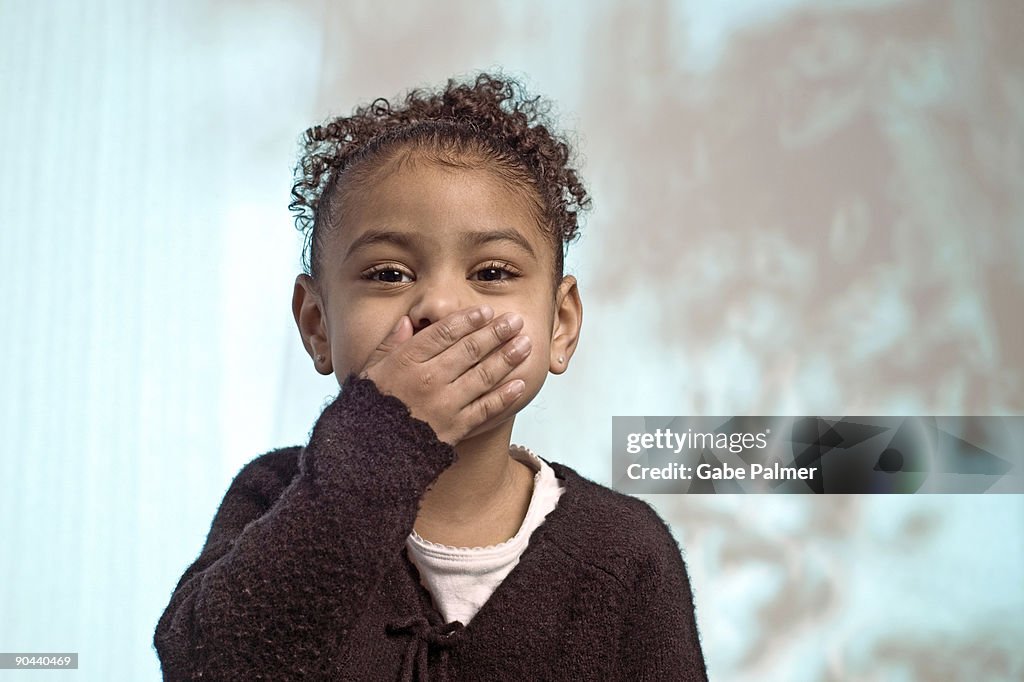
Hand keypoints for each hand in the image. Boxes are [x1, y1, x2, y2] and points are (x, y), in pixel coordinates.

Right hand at [358, 306, 531, 445]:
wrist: (366, 455)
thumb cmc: (368, 409)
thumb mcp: (369, 370)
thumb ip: (390, 344)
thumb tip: (409, 321)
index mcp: (406, 361)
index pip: (444, 332)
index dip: (469, 319)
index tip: (486, 311)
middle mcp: (428, 379)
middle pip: (469, 350)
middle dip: (496, 332)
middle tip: (515, 320)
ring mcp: (443, 405)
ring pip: (483, 376)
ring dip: (507, 358)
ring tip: (525, 344)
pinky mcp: (454, 429)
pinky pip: (485, 409)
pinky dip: (504, 396)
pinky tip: (519, 383)